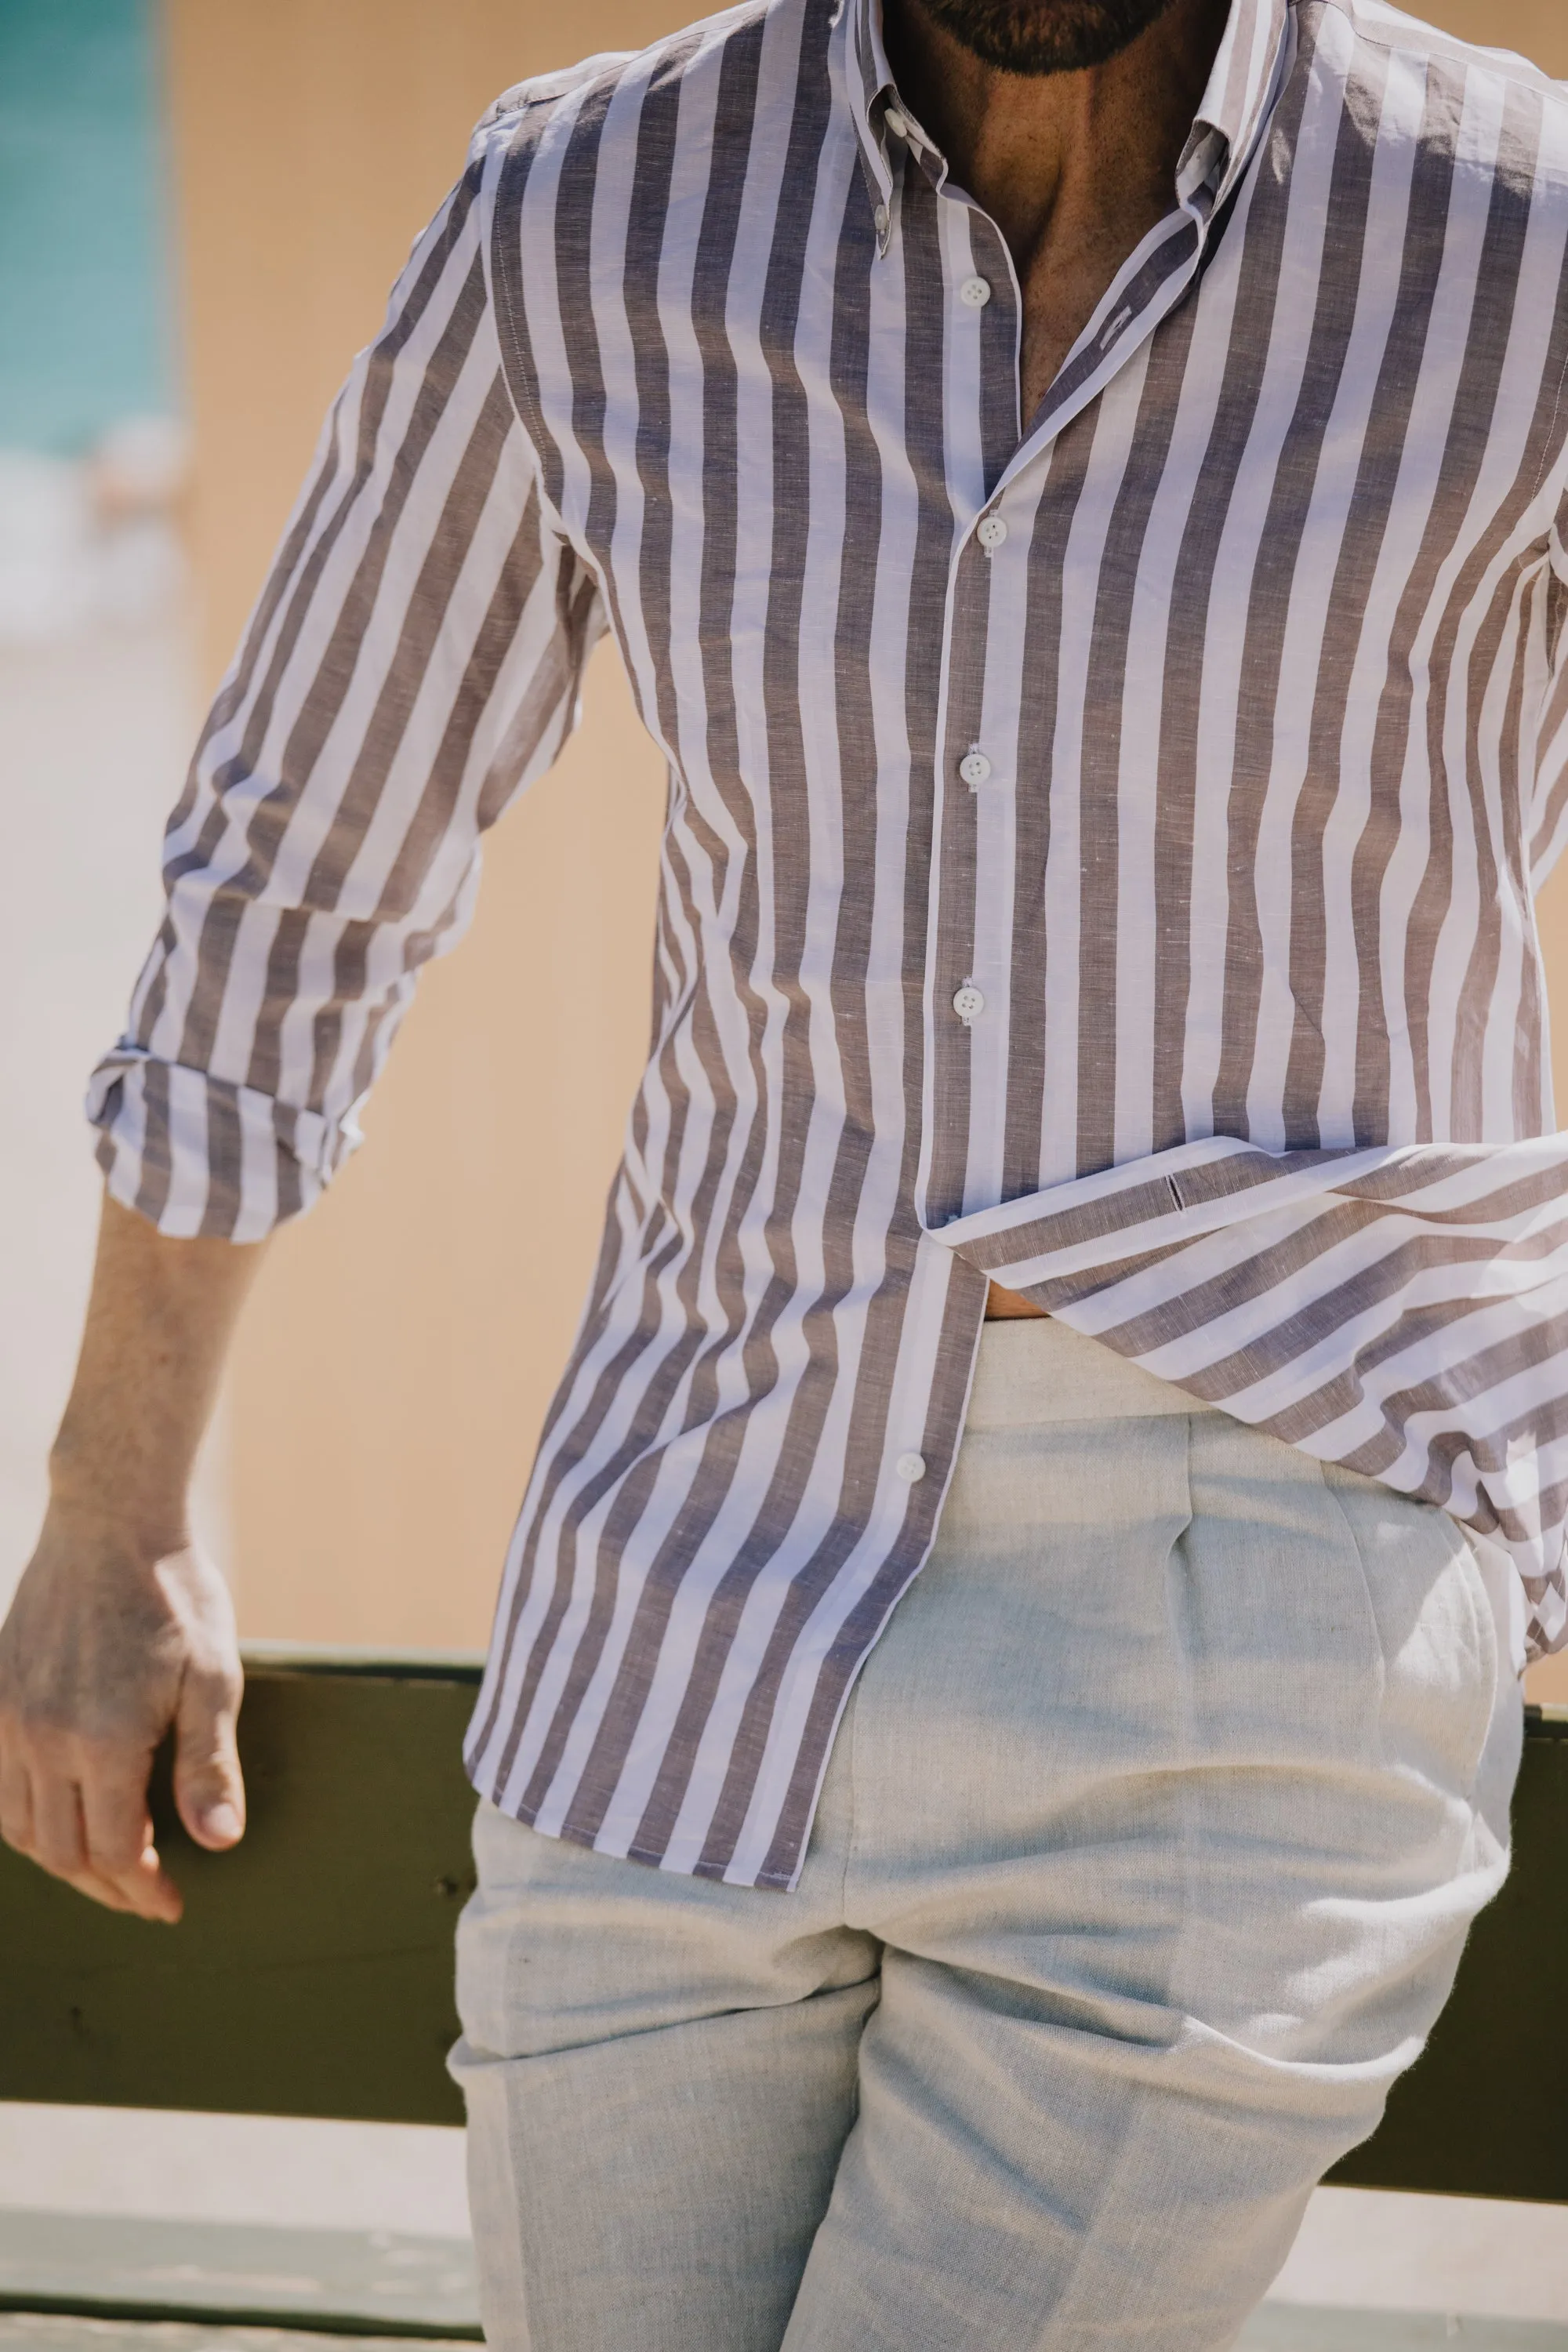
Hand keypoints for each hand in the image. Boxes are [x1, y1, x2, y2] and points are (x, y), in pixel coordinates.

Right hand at [0, 1512, 244, 1921]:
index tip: (172, 1904)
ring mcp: (10, 1718)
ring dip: (61, 1858)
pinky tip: (59, 1814)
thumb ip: (208, 1765)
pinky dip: (22, 1818)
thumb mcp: (214, 1676)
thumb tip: (218, 1843)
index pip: (113, 1852)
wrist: (111, 1523)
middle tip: (146, 1895)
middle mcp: (43, 1738)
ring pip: (18, 1828)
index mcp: (103, 1741)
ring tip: (107, 1863)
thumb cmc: (175, 1597)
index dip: (142, 1890)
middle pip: (61, 1853)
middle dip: (106, 1886)